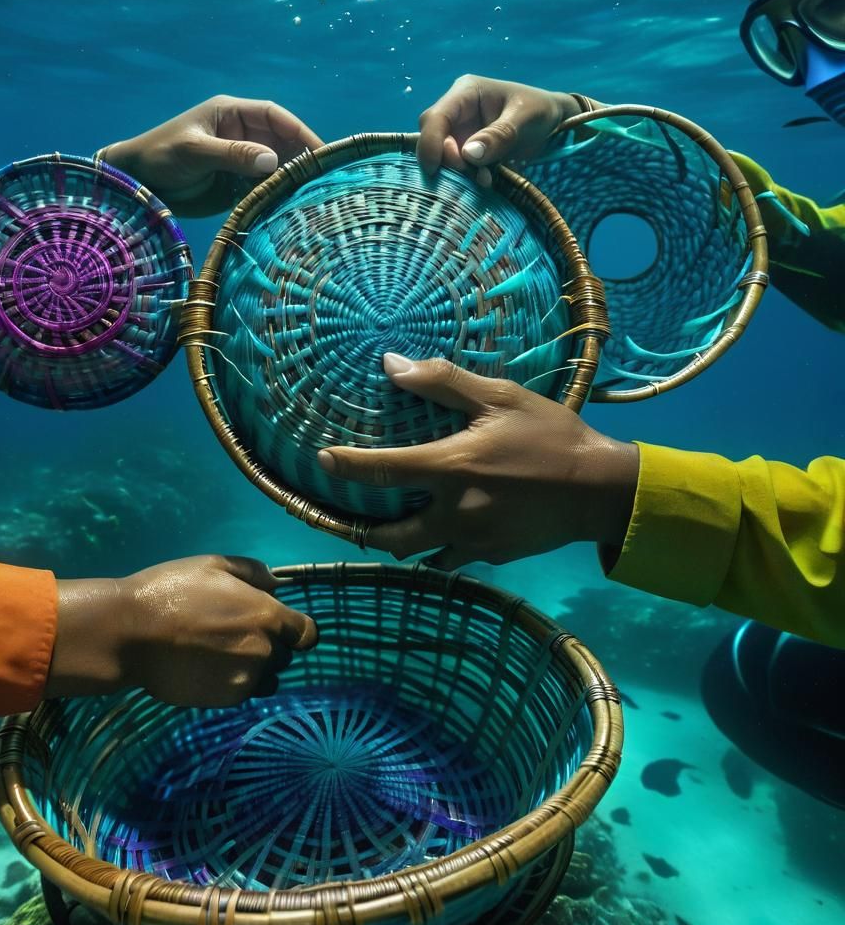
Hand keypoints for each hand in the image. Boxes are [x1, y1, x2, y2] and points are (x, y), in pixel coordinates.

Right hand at [46, 555, 318, 706]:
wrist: (130, 634)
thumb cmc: (172, 590)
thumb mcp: (214, 565)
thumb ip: (253, 572)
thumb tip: (276, 584)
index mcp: (268, 615)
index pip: (308, 633)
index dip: (297, 629)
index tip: (281, 626)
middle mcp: (265, 651)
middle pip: (285, 655)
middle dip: (270, 645)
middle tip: (235, 634)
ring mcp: (246, 679)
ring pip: (267, 677)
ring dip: (255, 668)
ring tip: (221, 654)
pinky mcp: (225, 700)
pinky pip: (243, 692)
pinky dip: (233, 682)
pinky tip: (206, 667)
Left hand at [103, 95, 322, 215]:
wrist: (138, 185)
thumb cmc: (159, 156)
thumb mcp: (196, 151)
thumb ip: (234, 154)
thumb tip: (273, 161)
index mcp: (231, 115)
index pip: (274, 117)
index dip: (299, 132)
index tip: (319, 152)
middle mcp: (241, 135)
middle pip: (281, 144)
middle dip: (300, 160)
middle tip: (321, 181)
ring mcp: (240, 162)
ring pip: (275, 168)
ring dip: (290, 181)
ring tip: (309, 198)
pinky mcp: (235, 186)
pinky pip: (263, 189)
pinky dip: (275, 197)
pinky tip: (288, 209)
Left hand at [317, 354, 638, 569]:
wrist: (602, 489)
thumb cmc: (551, 436)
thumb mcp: (501, 397)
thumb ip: (444, 384)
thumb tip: (392, 365)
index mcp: (451, 470)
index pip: (382, 472)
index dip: (345, 466)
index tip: (322, 460)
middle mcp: (454, 514)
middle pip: (391, 537)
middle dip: (365, 530)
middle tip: (351, 518)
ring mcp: (474, 542)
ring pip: (421, 556)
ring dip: (402, 545)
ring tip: (394, 529)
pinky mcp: (495, 557)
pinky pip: (455, 559)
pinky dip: (442, 549)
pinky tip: (445, 534)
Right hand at [418, 76, 597, 184]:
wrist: (557, 126)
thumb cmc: (542, 111)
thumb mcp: (525, 118)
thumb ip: (499, 135)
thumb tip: (469, 154)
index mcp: (467, 93)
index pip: (435, 117)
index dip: (429, 142)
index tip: (434, 168)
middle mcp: (458, 113)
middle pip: (434, 139)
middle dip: (447, 160)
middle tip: (473, 174)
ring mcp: (462, 134)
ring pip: (443, 157)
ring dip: (458, 173)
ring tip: (486, 179)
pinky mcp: (468, 153)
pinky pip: (458, 168)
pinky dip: (467, 178)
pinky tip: (487, 180)